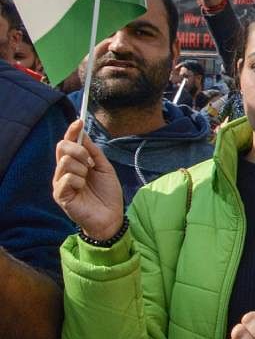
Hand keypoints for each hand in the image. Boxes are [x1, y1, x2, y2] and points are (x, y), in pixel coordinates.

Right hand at [52, 120, 123, 240]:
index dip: (72, 131)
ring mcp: (60, 183)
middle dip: (79, 150)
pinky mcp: (59, 195)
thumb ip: (94, 152)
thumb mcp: (104, 168)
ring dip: (82, 169)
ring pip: (65, 161)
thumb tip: (84, 134)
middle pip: (62, 147)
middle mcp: (64, 171)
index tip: (79, 121)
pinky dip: (79, 181)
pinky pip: (67, 178)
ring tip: (87, 180)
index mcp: (74, 164)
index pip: (68, 143)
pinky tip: (83, 190)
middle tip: (90, 163)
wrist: (111, 216)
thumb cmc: (107, 194)